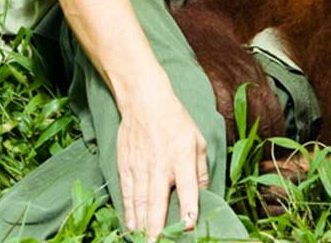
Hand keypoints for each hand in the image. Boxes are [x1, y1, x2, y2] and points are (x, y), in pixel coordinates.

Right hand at [116, 82, 208, 240]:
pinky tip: (132, 225)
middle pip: (158, 200)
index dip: (188, 208)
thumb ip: (200, 169)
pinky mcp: (126, 165)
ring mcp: (141, 166)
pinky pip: (127, 192)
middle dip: (157, 226)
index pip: (187, 187)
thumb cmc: (175, 121)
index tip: (188, 226)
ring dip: (143, 224)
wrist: (144, 101)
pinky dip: (129, 211)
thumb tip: (204, 192)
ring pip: (140, 201)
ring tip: (145, 240)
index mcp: (183, 157)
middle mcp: (161, 164)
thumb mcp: (197, 140)